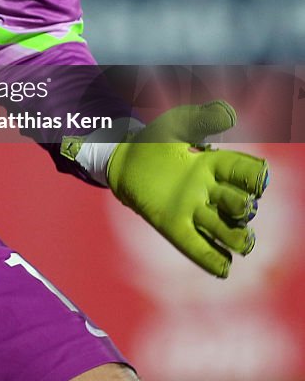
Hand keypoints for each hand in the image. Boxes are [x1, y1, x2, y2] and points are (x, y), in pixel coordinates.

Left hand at [107, 100, 267, 277]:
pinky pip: (196, 246)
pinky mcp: (173, 226)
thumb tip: (229, 114)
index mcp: (212, 165)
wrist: (121, 160)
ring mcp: (191, 210)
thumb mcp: (174, 125)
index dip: (254, 176)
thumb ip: (200, 118)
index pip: (242, 172)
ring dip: (237, 237)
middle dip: (244, 207)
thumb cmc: (151, 142)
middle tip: (241, 206)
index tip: (259, 179)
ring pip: (224, 229)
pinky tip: (224, 266)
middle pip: (237, 204)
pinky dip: (212, 258)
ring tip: (243, 241)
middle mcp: (207, 190)